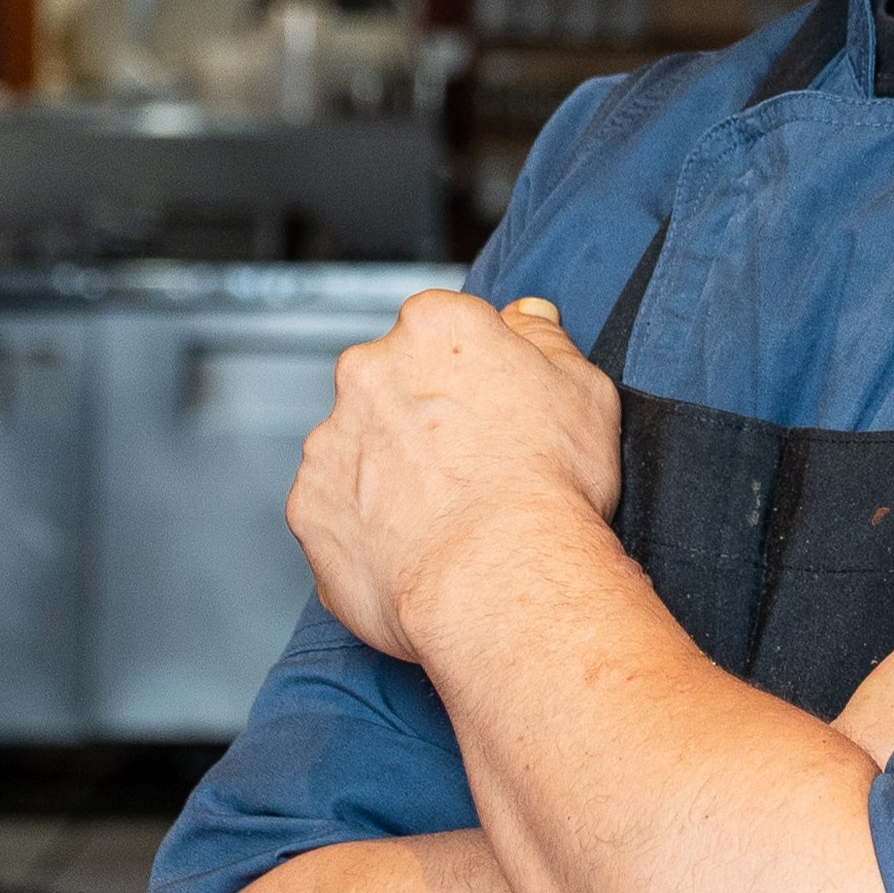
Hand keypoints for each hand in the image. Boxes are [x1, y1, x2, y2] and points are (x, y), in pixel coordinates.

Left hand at [287, 290, 622, 664]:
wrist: (501, 576)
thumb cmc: (549, 483)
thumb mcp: (585, 391)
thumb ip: (545, 339)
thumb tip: (526, 316)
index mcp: (435, 328)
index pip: (441, 329)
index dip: (471, 372)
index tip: (492, 407)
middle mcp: (369, 371)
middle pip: (390, 381)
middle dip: (419, 415)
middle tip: (472, 465)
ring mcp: (330, 441)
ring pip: (357, 446)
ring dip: (388, 470)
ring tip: (445, 517)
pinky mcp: (309, 507)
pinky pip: (335, 511)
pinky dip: (365, 526)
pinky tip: (415, 548)